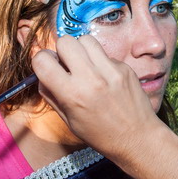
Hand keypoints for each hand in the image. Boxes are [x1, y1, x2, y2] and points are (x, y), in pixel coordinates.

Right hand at [31, 35, 160, 159]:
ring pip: (85, 39)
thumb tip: (41, 74)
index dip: (41, 61)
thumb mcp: (68, 120)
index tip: (48, 67)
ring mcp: (110, 70)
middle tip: (67, 65)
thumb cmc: (100, 134)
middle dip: (62, 51)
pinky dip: (99, 61)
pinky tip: (103, 77)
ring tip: (85, 66)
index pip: (42, 60)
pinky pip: (104, 53)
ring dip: (80, 50)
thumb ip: (51, 95)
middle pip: (65, 41)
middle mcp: (90, 78)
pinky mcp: (124, 68)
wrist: (137, 139)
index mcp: (72, 94)